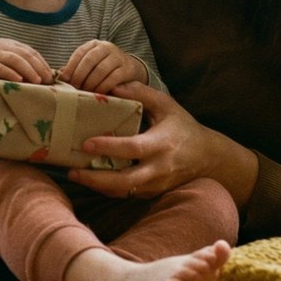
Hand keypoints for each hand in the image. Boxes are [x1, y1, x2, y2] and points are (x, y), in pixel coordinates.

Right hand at [0, 39, 52, 89]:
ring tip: (37, 81)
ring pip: (14, 59)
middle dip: (38, 67)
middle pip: (25, 54)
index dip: (42, 62)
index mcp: (9, 44)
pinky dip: (10, 73)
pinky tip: (18, 80)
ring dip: (28, 69)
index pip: (30, 51)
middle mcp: (3, 47)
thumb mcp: (0, 55)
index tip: (51, 75)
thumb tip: (35, 76)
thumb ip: (15, 61)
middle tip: (48, 80)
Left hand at [59, 39, 146, 92]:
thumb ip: (76, 68)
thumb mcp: (90, 65)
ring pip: (101, 70)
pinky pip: (113, 78)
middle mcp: (106, 47)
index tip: (64, 79)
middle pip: (89, 60)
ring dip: (91, 83)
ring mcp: (117, 57)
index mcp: (93, 44)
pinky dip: (103, 87)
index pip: (80, 53)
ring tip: (85, 92)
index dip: (71, 66)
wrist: (128, 68)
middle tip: (74, 88)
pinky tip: (98, 93)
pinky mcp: (126, 68)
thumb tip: (60, 76)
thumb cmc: (103, 68)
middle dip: (79, 76)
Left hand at [67, 81, 256, 204]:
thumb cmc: (183, 127)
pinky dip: (108, 189)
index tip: (86, 143)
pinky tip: (91, 179)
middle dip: (96, 179)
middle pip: (124, 181)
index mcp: (161, 145)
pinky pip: (126, 194)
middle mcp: (158, 169)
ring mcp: (155, 184)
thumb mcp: (167, 105)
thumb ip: (142, 93)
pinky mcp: (152, 193)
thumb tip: (113, 86)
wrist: (208, 158)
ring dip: (97, 186)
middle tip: (72, 171)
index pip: (132, 148)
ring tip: (75, 175)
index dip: (109, 147)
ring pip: (122, 192)